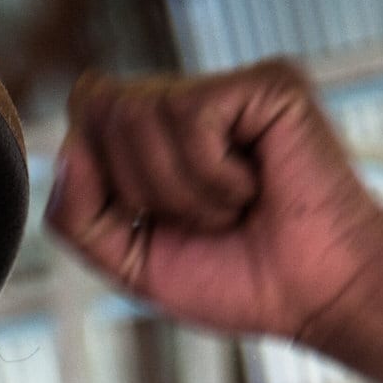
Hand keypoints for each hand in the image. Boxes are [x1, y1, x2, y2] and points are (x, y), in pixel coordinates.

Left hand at [46, 62, 382, 346]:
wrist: (315, 297)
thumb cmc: (237, 281)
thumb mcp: (132, 262)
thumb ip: (78, 216)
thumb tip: (67, 153)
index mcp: (156, 136)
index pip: (85, 112)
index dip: (97, 173)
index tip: (153, 221)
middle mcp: (190, 101)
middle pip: (101, 108)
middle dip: (140, 187)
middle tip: (202, 219)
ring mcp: (229, 89)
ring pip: (140, 112)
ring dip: (181, 190)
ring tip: (232, 208)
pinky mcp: (266, 85)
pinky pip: (192, 116)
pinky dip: (213, 176)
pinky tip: (254, 188)